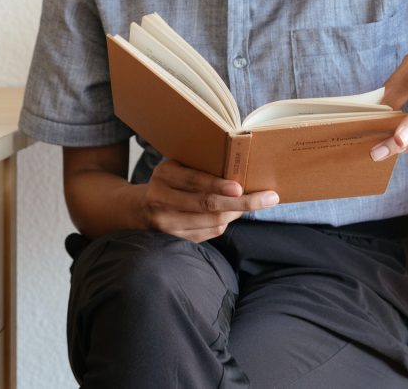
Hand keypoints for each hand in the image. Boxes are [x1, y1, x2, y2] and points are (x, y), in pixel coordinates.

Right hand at [140, 158, 279, 241]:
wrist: (139, 208)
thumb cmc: (168, 182)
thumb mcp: (176, 168)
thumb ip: (199, 168)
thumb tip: (239, 174)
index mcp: (163, 175)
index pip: (194, 181)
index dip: (218, 185)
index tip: (241, 187)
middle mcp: (161, 199)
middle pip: (207, 205)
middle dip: (241, 202)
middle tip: (268, 198)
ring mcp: (166, 223)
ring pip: (211, 221)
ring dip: (237, 213)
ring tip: (256, 203)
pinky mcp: (174, 239)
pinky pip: (207, 233)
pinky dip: (224, 224)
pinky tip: (233, 214)